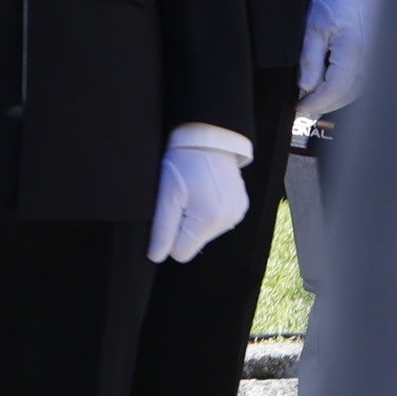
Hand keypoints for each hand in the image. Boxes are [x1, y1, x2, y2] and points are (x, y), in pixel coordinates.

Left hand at [148, 126, 253, 263]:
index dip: (168, 237)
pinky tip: (204, 191)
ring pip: (204, 232)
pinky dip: (207, 211)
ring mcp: (237, 214)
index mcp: (208, 220)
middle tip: (179, 198)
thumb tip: (156, 256)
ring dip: (194, 218)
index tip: (167, 213)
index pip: (180, 253)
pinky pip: (217, 221)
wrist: (209, 138)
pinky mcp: (240, 207)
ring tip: (192, 191)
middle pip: (193, 243)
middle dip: (181, 227)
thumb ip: (162, 229)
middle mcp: (228, 221)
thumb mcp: (166, 194)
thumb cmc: (183, 163)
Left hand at [294, 0, 377, 117]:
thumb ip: (310, 58)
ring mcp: (379, 61)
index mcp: (353, 54)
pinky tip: (333, 85)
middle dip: (325, 103)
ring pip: (358, 91)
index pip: (334, 91)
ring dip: (337, 98)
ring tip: (316, 96)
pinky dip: (348, 88)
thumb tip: (305, 86)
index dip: (316, 102)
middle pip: (347, 96)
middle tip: (305, 104)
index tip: (300, 106)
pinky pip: (365, 81)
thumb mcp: (314, 25)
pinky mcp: (380, 59)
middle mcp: (371, 62)